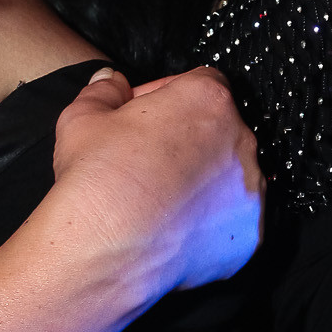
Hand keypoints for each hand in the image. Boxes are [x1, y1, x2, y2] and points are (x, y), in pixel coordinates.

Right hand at [52, 64, 263, 296]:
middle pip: (218, 130)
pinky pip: (231, 223)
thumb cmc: (97, 180)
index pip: (199, 84)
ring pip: (228, 178)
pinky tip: (174, 230)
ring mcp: (249, 192)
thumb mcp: (83, 117)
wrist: (105, 250)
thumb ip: (104, 90)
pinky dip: (209, 225)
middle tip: (147, 160)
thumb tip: (110, 81)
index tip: (143, 115)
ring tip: (160, 200)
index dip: (167, 97)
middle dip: (187, 140)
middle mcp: (239, 141)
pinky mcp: (248, 237)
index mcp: (207, 101)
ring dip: (202, 183)